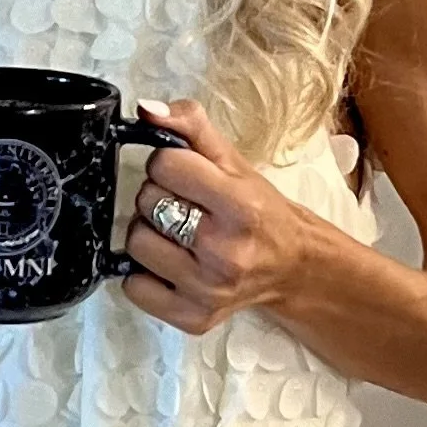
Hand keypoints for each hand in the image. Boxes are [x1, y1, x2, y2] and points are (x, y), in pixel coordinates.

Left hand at [123, 99, 314, 334]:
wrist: (291, 266)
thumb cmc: (259, 209)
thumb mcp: (232, 159)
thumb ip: (189, 124)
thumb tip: (146, 109)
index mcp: (240, 205)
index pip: (166, 164)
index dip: (168, 163)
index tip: (184, 174)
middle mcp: (226, 251)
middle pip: (147, 202)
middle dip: (158, 195)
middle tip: (184, 203)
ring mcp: (208, 290)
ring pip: (136, 242)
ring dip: (148, 232)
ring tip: (175, 233)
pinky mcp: (193, 317)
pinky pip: (134, 288)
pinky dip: (143, 273)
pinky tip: (170, 263)